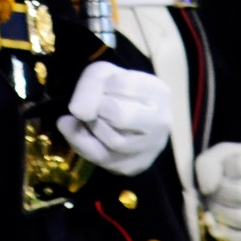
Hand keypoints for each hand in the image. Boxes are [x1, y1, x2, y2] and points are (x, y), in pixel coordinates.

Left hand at [59, 62, 170, 176]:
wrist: (123, 113)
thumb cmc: (115, 90)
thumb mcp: (102, 75)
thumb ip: (90, 84)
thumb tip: (78, 112)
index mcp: (158, 92)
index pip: (125, 86)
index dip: (102, 86)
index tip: (101, 88)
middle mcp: (161, 122)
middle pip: (122, 117)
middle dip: (98, 109)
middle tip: (95, 106)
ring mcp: (150, 147)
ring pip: (114, 141)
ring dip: (91, 127)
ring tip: (90, 119)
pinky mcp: (133, 166)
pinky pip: (102, 159)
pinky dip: (83, 143)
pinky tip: (83, 133)